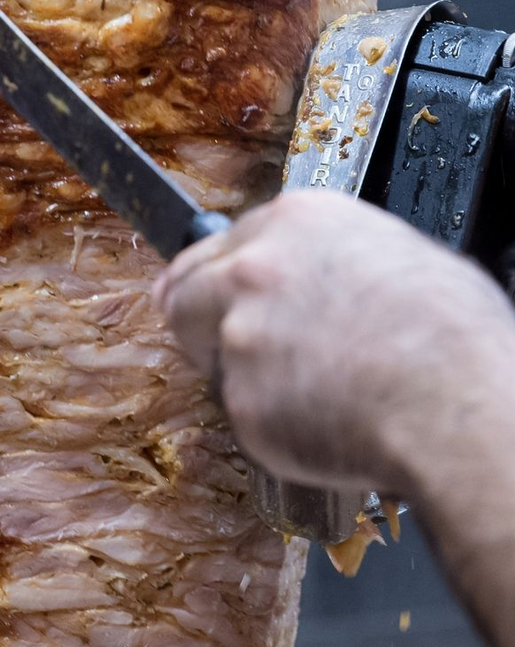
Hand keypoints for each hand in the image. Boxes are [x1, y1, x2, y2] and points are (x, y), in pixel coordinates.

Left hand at [154, 191, 514, 492]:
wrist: (459, 407)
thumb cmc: (455, 339)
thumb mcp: (402, 256)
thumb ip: (331, 257)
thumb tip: (327, 273)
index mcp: (297, 221)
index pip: (222, 243)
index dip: (218, 274)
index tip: (206, 290)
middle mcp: (255, 268)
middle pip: (187, 289)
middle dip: (197, 317)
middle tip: (216, 343)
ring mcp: (240, 333)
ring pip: (212, 356)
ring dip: (242, 374)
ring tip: (308, 391)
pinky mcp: (240, 397)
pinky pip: (244, 414)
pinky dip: (272, 426)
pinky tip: (321, 423)